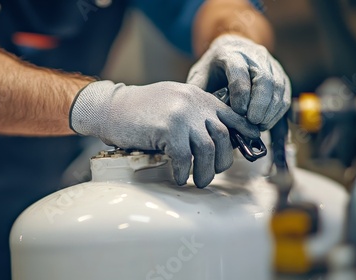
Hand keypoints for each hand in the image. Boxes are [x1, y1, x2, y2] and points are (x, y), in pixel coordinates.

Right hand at [69, 80, 259, 187]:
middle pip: (222, 137)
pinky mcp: (167, 128)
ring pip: (207, 150)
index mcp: (198, 97)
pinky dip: (184, 173)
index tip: (245, 152)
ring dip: (205, 172)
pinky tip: (180, 178)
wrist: (110, 108)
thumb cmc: (140, 111)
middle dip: (221, 161)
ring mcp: (181, 115)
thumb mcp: (174, 102)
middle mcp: (193, 103)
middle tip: (211, 173)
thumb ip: (195, 114)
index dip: (244, 136)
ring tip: (198, 182)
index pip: (232, 116)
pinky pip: (184, 158)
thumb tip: (215, 139)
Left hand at [187, 34, 290, 129]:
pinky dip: (279, 112)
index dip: (241, 93)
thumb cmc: (213, 68)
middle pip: (264, 79)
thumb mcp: (200, 75)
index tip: (238, 111)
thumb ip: (200, 93)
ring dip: (271, 110)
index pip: (239, 72)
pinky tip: (269, 125)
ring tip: (259, 126)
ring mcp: (271, 65)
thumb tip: (202, 116)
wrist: (232, 49)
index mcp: (231, 54)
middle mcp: (255, 56)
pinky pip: (285, 94)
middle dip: (260, 104)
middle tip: (252, 123)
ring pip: (278, 87)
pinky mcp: (281, 76)